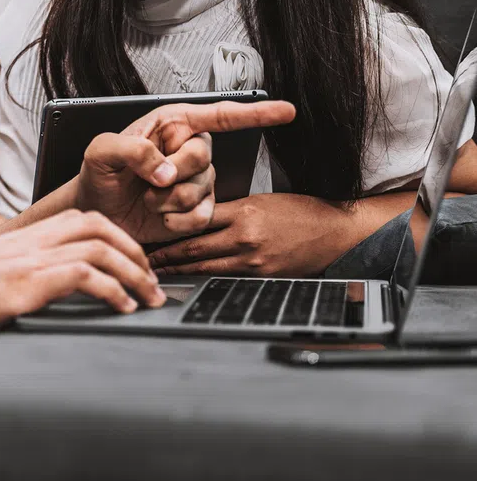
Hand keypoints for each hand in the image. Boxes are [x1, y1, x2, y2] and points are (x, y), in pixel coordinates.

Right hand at [0, 209, 167, 341]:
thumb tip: (10, 299)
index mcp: (16, 239)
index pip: (76, 221)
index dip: (111, 237)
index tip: (129, 263)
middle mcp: (26, 242)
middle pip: (96, 224)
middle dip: (133, 250)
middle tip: (151, 281)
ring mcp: (26, 260)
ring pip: (99, 247)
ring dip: (133, 271)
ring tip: (149, 297)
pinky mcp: (23, 284)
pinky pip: (83, 276)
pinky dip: (113, 290)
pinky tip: (123, 307)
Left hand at [75, 99, 295, 244]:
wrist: (97, 212)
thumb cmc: (97, 175)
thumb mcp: (101, 151)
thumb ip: (131, 149)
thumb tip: (164, 168)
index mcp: (171, 125)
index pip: (219, 114)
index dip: (255, 113)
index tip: (285, 111)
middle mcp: (187, 149)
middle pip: (204, 157)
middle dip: (172, 172)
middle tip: (148, 179)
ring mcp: (195, 181)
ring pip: (201, 190)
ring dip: (168, 200)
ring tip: (147, 197)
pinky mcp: (195, 210)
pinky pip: (201, 217)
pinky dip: (176, 221)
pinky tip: (159, 216)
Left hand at [147, 193, 357, 276]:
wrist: (334, 232)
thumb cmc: (299, 212)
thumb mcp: (261, 200)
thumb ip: (230, 208)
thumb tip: (198, 213)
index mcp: (244, 212)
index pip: (197, 218)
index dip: (170, 225)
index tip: (152, 228)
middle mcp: (246, 237)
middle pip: (195, 247)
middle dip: (167, 255)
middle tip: (145, 258)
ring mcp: (254, 261)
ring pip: (206, 267)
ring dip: (180, 270)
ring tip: (160, 272)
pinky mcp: (262, 277)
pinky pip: (226, 279)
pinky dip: (205, 279)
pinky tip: (191, 280)